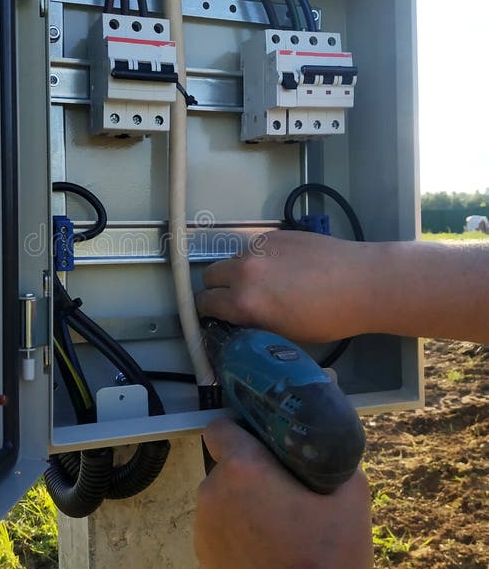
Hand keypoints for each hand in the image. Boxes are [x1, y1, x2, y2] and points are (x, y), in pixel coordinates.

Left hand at [194, 419, 393, 568]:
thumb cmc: (330, 560)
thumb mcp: (351, 496)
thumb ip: (334, 461)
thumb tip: (329, 450)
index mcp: (241, 469)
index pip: (221, 428)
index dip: (242, 430)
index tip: (266, 444)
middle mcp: (212, 494)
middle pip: (226, 467)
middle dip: (252, 474)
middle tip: (287, 493)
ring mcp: (202, 530)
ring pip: (223, 501)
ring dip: (244, 506)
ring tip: (282, 532)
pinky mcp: (204, 561)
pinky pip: (219, 532)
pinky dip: (238, 535)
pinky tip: (268, 557)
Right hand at [195, 230, 378, 342]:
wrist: (363, 282)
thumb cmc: (329, 318)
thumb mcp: (285, 334)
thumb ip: (254, 323)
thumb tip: (241, 320)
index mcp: (244, 302)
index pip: (204, 303)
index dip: (208, 312)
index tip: (216, 316)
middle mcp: (244, 271)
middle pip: (211, 275)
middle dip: (218, 287)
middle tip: (236, 299)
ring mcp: (260, 248)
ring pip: (233, 259)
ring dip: (239, 271)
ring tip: (266, 283)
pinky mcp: (276, 234)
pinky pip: (256, 248)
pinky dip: (261, 259)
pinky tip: (285, 268)